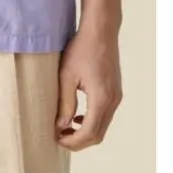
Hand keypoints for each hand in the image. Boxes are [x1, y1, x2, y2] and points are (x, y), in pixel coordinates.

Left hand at [55, 25, 122, 149]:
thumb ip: (65, 103)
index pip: (89, 133)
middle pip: (98, 135)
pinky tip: (77, 116)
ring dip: (85, 132)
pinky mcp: (116, 92)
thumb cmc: (81, 49)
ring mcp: (117, 97)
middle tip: (59, 136)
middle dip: (78, 141)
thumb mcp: (67, 75)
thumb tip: (61, 125)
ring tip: (64, 127)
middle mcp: (113, 101)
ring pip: (102, 126)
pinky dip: (92, 122)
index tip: (56, 138)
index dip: (72, 141)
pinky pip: (105, 115)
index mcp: (101, 99)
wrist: (101, 31)